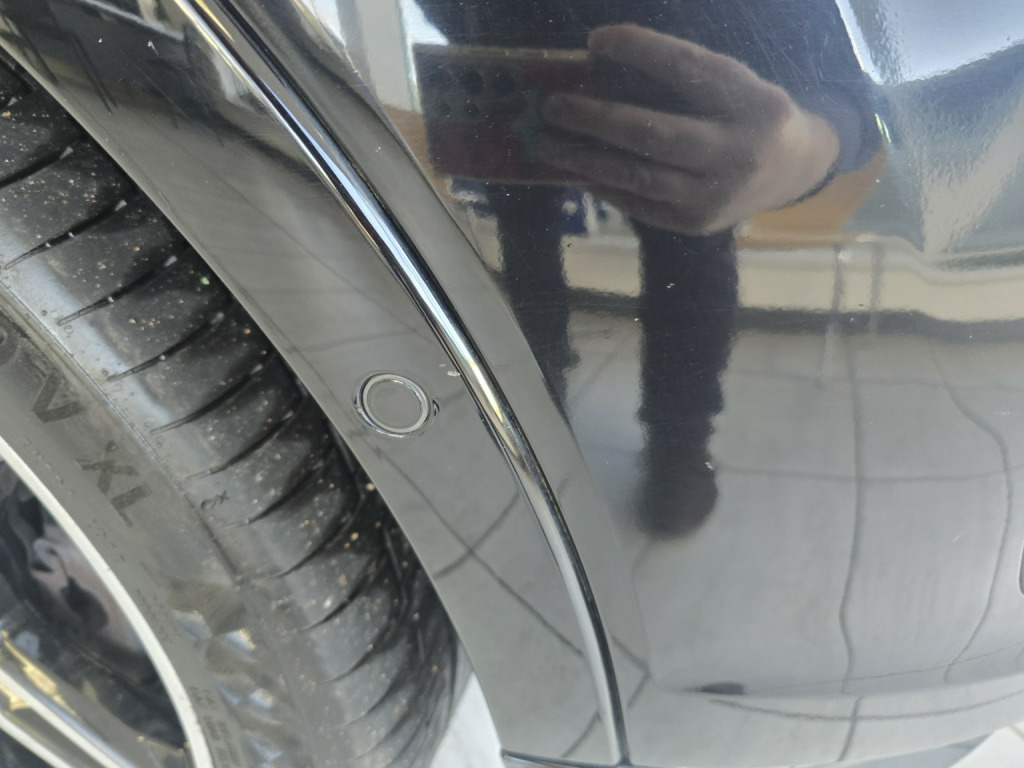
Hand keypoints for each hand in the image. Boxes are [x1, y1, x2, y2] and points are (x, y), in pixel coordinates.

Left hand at [539, 24, 839, 234]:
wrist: (793, 170)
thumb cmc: (746, 114)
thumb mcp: (731, 84)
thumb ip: (679, 78)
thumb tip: (598, 68)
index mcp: (752, 102)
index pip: (687, 70)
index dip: (639, 51)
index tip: (595, 40)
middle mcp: (739, 152)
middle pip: (655, 133)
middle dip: (595, 118)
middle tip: (552, 106)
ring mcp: (718, 195)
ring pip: (639, 177)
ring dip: (585, 159)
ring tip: (547, 144)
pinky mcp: (697, 224)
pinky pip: (639, 204)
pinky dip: (603, 185)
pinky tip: (576, 170)